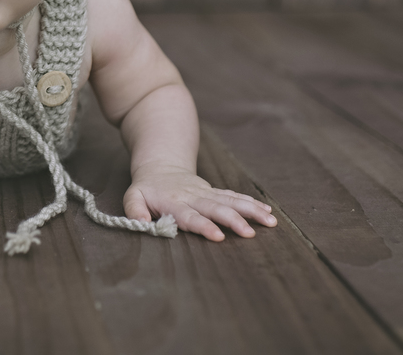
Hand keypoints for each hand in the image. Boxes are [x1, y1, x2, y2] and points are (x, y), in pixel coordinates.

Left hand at [124, 163, 277, 240]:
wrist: (160, 166)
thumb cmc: (146, 188)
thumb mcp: (133, 197)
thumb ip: (135, 210)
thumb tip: (141, 224)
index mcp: (175, 203)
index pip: (190, 216)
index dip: (204, 226)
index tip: (219, 236)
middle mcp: (194, 197)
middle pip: (216, 208)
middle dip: (234, 220)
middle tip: (250, 233)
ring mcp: (207, 193)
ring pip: (231, 200)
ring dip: (250, 211)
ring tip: (270, 221)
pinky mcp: (215, 192)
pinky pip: (235, 197)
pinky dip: (251, 203)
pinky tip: (267, 212)